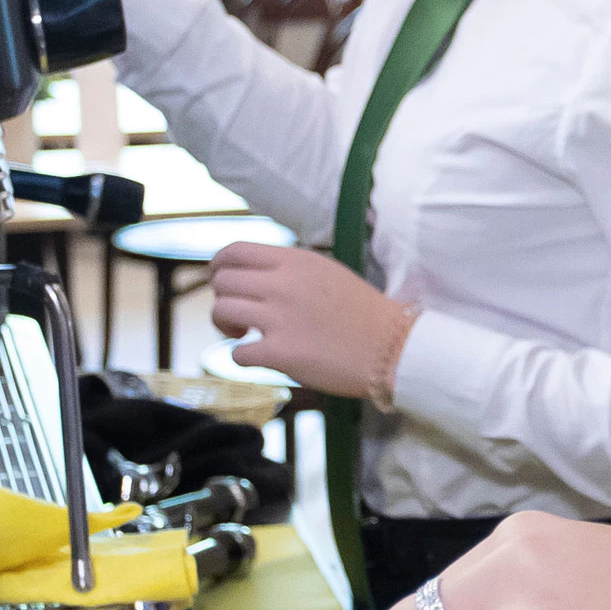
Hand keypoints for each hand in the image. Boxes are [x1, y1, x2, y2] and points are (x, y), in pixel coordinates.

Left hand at [202, 241, 408, 398]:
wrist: (392, 349)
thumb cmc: (361, 314)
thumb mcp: (326, 273)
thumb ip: (289, 269)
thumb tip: (250, 275)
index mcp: (295, 260)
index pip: (234, 251)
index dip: (218, 266)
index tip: (220, 280)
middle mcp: (283, 284)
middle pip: (223, 281)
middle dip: (222, 298)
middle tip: (238, 315)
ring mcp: (280, 318)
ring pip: (222, 312)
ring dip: (225, 326)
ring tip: (243, 334)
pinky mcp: (281, 354)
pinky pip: (236, 353)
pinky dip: (241, 356)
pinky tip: (258, 357)